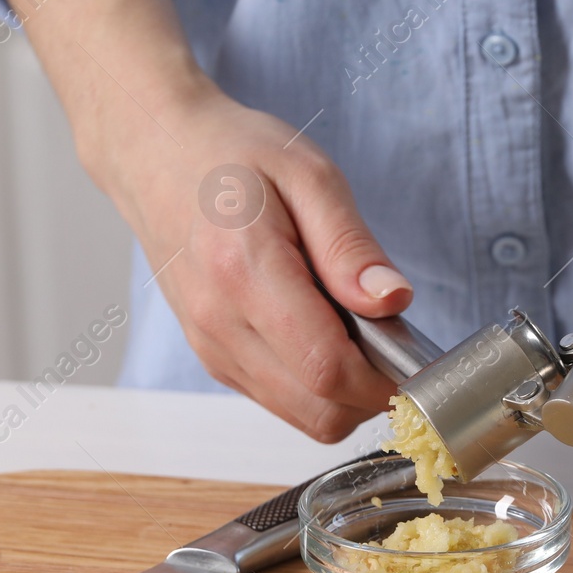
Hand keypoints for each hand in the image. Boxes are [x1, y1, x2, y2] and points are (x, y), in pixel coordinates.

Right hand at [93, 86, 410, 442]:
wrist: (156, 156)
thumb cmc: (232, 156)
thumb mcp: (309, 175)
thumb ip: (350, 246)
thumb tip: (393, 302)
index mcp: (245, 271)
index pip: (327, 368)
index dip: (384, 379)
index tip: (416, 357)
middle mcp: (220, 323)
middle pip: (319, 411)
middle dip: (370, 392)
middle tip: (390, 339)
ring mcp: (212, 348)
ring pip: (302, 416)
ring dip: (345, 393)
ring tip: (353, 328)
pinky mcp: (214, 358)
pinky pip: (281, 401)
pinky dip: (316, 386)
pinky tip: (321, 331)